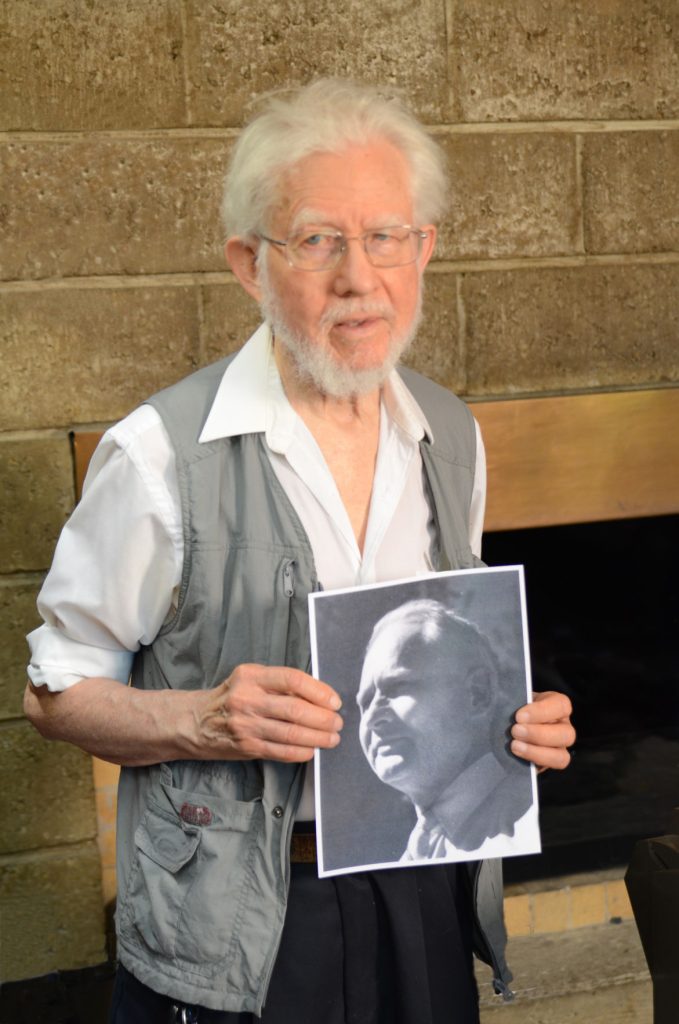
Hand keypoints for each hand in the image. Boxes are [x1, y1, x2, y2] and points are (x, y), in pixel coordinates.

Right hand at [191, 664, 343, 763]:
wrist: (195, 722)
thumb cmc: (231, 697)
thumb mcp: (250, 679)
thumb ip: (279, 684)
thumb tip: (320, 695)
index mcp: (251, 676)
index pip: (292, 679)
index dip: (319, 691)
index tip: (335, 701)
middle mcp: (247, 699)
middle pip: (295, 709)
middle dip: (323, 718)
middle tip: (337, 723)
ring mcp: (246, 725)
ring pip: (291, 733)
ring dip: (318, 738)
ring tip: (332, 739)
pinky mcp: (246, 747)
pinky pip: (281, 751)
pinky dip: (301, 752)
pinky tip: (312, 750)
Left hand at [510, 690, 574, 770]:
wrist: (506, 724)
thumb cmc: (513, 706)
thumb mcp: (516, 698)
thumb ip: (516, 700)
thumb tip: (507, 706)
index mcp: (557, 705)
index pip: (561, 706)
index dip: (541, 711)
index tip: (519, 716)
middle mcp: (563, 727)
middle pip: (566, 734)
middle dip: (538, 734)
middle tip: (515, 731)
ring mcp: (559, 748)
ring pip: (561, 756)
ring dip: (536, 752)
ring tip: (514, 746)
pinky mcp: (548, 763)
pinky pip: (548, 768)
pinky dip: (532, 762)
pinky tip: (516, 756)